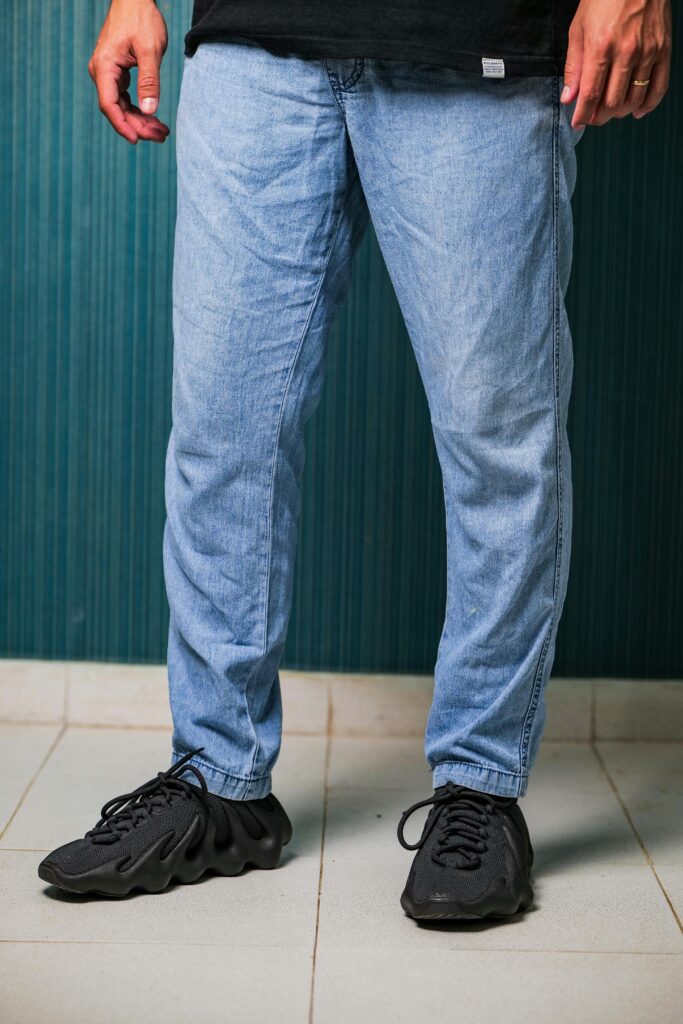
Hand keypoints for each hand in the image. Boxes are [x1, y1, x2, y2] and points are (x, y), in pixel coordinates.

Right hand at [88, 0, 169, 143]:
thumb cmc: (141, 18)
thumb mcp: (150, 50)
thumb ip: (150, 81)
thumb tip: (150, 110)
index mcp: (104, 67)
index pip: (109, 105)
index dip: (123, 125)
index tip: (138, 140)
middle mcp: (101, 72)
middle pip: (117, 109)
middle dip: (138, 126)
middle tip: (161, 136)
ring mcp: (108, 73)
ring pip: (122, 106)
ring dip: (141, 120)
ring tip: (162, 131)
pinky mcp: (116, 73)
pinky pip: (125, 98)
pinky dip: (139, 109)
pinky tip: (154, 118)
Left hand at [562, 0, 671, 127]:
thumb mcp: (578, 29)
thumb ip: (574, 66)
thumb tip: (569, 98)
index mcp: (601, 47)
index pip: (590, 95)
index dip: (583, 115)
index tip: (577, 123)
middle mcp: (626, 52)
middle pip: (612, 102)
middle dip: (600, 116)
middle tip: (593, 117)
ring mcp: (648, 52)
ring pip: (634, 99)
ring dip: (620, 112)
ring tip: (610, 111)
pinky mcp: (664, 50)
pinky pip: (659, 87)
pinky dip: (648, 105)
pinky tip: (637, 111)